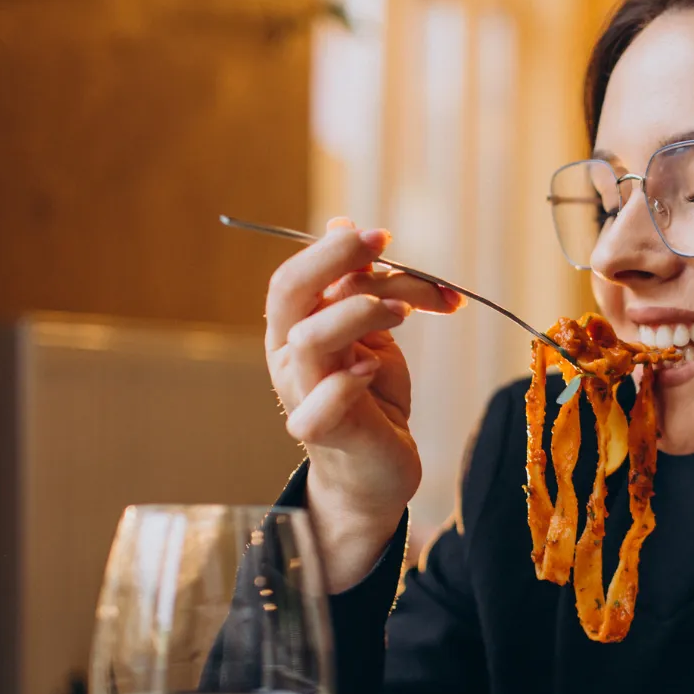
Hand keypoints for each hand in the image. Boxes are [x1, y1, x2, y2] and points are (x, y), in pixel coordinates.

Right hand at [266, 218, 464, 588]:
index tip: (382, 236)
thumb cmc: (373, 398)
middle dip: (336, 260)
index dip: (334, 248)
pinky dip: (346, 381)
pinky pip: (319, 406)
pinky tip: (373, 370)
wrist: (377, 470)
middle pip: (290, 294)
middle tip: (385, 246)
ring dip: (357, 312)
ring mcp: (301, 396)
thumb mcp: (374, 332)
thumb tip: (343, 223)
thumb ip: (359, 285)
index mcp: (296, 327)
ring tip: (403, 313)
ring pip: (308, 339)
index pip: (296, 275)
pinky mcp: (323, 434)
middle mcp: (290, 357)